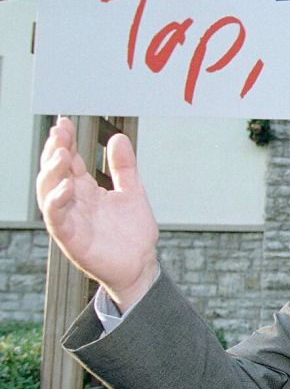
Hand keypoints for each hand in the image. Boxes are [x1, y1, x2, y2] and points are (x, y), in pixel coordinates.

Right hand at [36, 117, 159, 311]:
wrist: (141, 265)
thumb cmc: (133, 234)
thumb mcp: (132, 192)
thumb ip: (124, 167)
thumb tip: (118, 138)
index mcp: (86, 190)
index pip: (69, 162)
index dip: (65, 142)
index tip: (65, 123)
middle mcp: (74, 202)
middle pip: (55, 172)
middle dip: (55, 151)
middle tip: (60, 132)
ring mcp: (71, 219)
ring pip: (48, 193)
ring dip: (52, 173)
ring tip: (61, 154)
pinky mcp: (71, 238)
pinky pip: (57, 219)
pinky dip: (57, 202)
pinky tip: (67, 187)